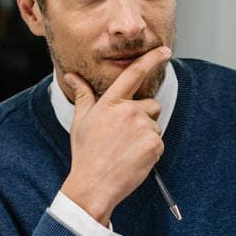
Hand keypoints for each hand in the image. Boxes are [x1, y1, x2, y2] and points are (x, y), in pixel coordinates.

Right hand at [60, 46, 169, 225]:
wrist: (94, 184)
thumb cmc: (86, 153)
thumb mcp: (81, 121)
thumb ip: (83, 95)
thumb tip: (72, 76)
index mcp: (110, 102)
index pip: (134, 74)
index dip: (151, 59)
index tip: (164, 51)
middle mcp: (129, 111)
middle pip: (151, 104)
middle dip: (144, 116)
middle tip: (124, 136)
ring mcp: (143, 127)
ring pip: (154, 124)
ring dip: (146, 135)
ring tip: (126, 149)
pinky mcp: (154, 144)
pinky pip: (158, 141)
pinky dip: (150, 150)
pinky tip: (133, 158)